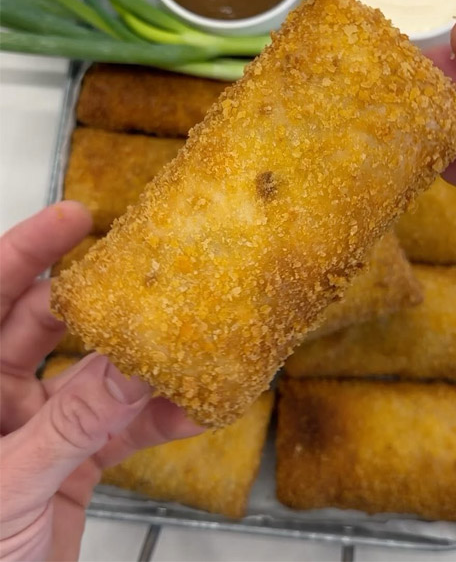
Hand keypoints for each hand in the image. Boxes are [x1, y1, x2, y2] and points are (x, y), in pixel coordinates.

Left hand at [0, 202, 202, 561]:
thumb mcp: (10, 485)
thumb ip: (73, 425)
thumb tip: (129, 370)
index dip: (27, 249)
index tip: (75, 216)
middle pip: (49, 326)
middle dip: (100, 302)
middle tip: (146, 275)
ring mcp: (38, 429)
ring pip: (95, 377)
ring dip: (140, 365)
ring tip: (182, 337)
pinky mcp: (73, 462)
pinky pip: (120, 429)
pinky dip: (158, 420)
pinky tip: (192, 407)